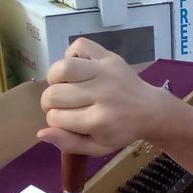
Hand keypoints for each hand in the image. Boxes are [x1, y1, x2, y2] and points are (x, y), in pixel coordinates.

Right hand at [38, 38, 173, 155]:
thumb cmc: (122, 131)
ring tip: (62, 85)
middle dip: (50, 102)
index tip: (66, 121)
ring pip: (63, 68)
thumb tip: (41, 132)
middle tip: (61, 104)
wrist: (151, 110)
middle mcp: (102, 94)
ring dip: (54, 78)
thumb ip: (69, 143)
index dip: (55, 120)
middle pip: (55, 94)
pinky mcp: (110, 57)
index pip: (56, 117)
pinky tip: (78, 69)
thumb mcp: (98, 147)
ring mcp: (106, 72)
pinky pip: (80, 46)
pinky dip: (71, 54)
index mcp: (99, 120)